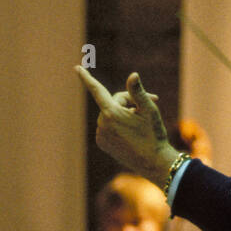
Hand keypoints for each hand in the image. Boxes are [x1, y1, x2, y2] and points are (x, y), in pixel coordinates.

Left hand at [75, 67, 178, 187]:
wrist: (153, 162)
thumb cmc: (154, 134)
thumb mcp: (149, 110)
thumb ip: (138, 92)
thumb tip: (133, 75)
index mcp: (111, 114)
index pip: (96, 90)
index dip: (86, 78)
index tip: (77, 68)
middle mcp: (102, 124)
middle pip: (112, 102)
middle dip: (128, 102)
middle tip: (148, 106)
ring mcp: (100, 135)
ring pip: (110, 114)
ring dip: (123, 114)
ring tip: (139, 124)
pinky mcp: (102, 143)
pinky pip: (107, 126)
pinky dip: (117, 125)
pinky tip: (131, 134)